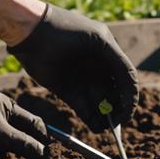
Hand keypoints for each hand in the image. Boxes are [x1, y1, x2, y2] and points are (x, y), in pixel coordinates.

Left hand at [0, 75, 48, 158]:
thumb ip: (22, 143)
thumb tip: (42, 152)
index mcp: (10, 106)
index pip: (35, 123)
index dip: (42, 140)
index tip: (45, 156)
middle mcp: (0, 107)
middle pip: (17, 132)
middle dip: (10, 146)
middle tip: (2, 154)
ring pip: (0, 138)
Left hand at [8, 5, 138, 131]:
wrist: (27, 30)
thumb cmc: (62, 30)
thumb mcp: (97, 40)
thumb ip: (116, 62)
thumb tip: (131, 85)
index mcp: (106, 50)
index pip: (126, 76)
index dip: (130, 95)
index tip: (129, 110)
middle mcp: (96, 65)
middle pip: (113, 92)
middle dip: (117, 108)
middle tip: (118, 124)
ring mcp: (80, 77)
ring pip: (98, 101)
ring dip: (103, 116)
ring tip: (106, 128)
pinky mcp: (65, 87)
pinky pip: (81, 105)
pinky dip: (89, 116)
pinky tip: (95, 126)